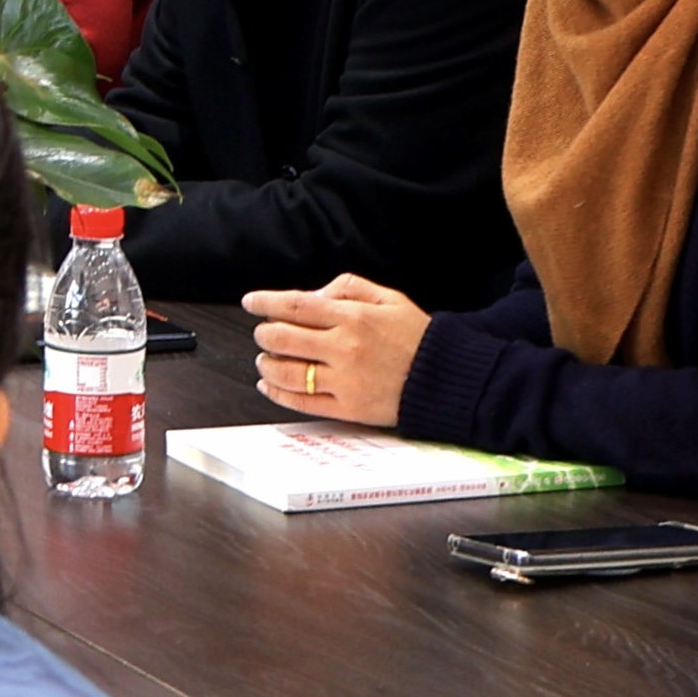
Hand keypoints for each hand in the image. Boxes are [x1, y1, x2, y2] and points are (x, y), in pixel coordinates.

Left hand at [245, 276, 428, 426]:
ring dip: (266, 363)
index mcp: (354, 317)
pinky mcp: (347, 408)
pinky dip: (277, 393)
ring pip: (286, 372)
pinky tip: (269, 386)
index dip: (266, 301)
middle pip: (283, 337)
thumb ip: (347, 288)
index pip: (295, 305)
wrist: (446, 378)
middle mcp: (345, 348)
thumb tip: (310, 294)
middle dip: (264, 332)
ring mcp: (344, 380)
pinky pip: (301, 402)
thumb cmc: (418, 337)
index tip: (251, 301)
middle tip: (262, 331)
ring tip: (265, 358)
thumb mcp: (388, 298)